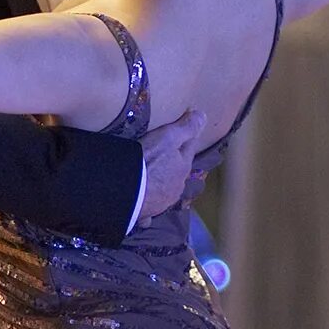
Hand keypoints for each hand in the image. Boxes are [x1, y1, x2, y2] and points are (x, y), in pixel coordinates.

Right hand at [136, 109, 207, 223]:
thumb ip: (186, 127)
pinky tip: (144, 212)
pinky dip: (148, 208)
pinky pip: (149, 211)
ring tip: (150, 181)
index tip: (177, 131)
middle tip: (161, 157)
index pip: (188, 149)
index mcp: (183, 167)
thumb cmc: (148, 160)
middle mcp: (177, 187)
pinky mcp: (146, 213)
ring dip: (160, 185)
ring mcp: (162, 202)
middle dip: (172, 166)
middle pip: (177, 172)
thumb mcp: (168, 137)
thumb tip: (203, 116)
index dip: (183, 138)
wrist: (125, 191)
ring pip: (165, 191)